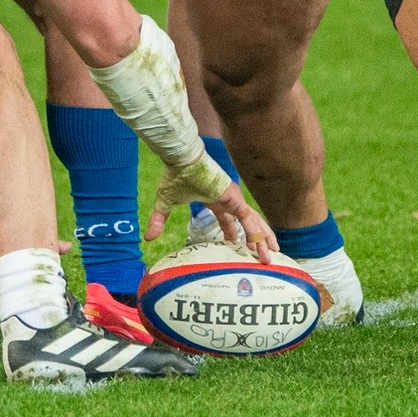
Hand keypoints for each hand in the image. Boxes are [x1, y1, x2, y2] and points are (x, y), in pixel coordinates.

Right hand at [146, 157, 277, 262]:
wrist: (181, 159)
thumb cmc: (174, 176)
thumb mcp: (165, 203)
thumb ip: (159, 221)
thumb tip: (147, 238)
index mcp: (215, 201)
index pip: (229, 222)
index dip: (234, 236)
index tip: (240, 249)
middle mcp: (228, 201)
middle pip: (247, 224)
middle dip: (256, 240)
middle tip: (264, 257)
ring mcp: (233, 199)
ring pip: (253, 223)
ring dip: (262, 239)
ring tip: (270, 256)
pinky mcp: (234, 198)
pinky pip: (248, 219)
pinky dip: (255, 233)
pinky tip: (261, 246)